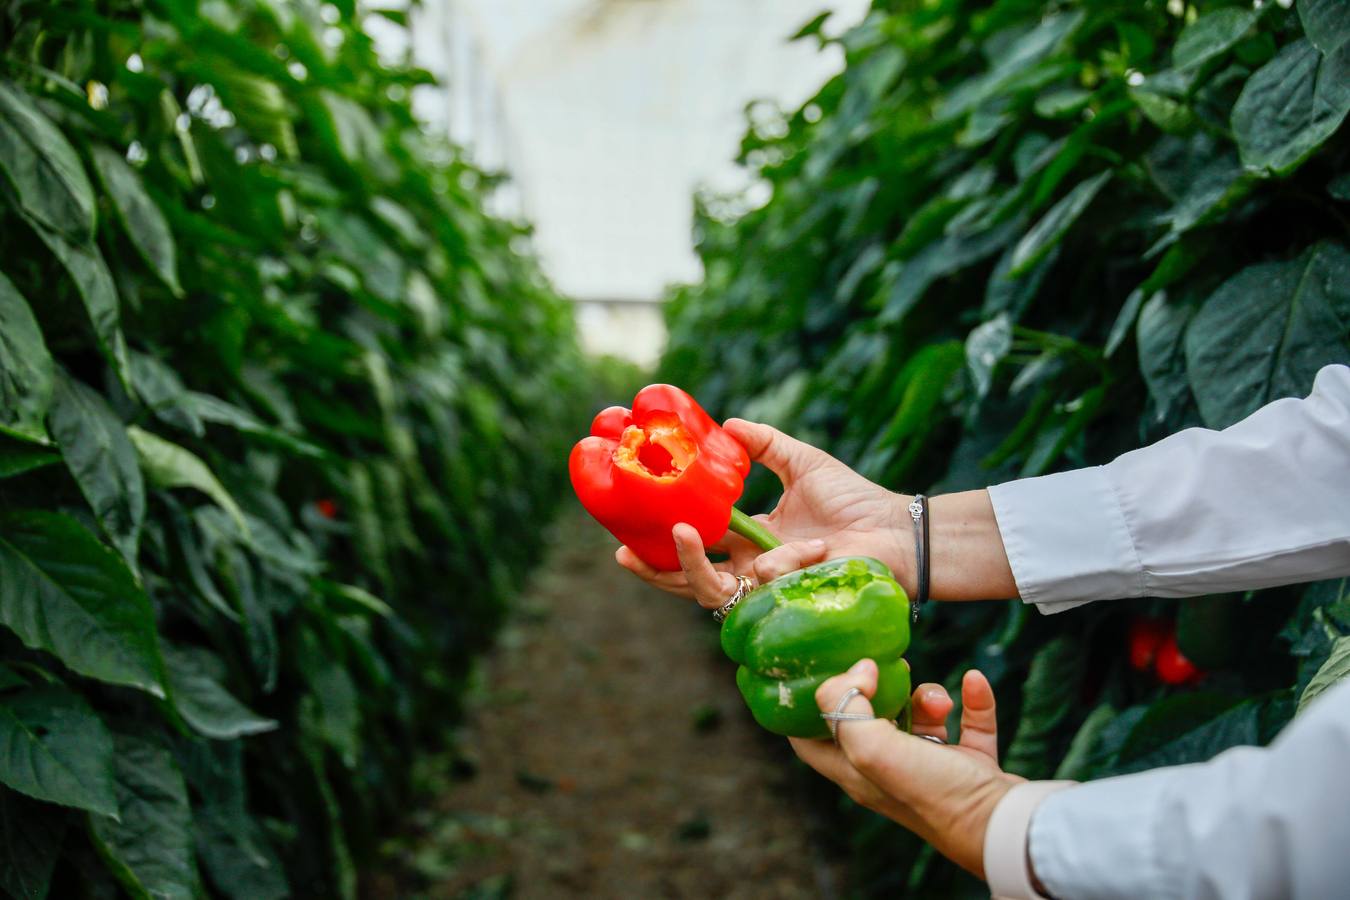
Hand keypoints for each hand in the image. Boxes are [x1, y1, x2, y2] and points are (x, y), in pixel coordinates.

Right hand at [616, 418, 911, 609]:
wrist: (896, 532)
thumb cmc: (856, 501)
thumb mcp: (801, 462)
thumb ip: (764, 445)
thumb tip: (725, 424)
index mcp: (750, 538)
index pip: (697, 543)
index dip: (662, 539)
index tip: (628, 526)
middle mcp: (752, 567)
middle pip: (688, 577)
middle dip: (652, 570)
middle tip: (622, 553)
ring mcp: (766, 588)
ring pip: (708, 591)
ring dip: (689, 565)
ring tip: (680, 533)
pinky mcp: (785, 601)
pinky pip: (763, 586)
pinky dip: (782, 562)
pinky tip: (806, 548)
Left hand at [791, 660, 1021, 878]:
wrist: (1003, 824)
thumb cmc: (934, 794)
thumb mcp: (874, 749)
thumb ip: (849, 706)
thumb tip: (857, 669)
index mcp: (857, 774)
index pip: (812, 742)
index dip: (806, 710)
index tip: (818, 673)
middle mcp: (889, 773)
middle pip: (868, 722)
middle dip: (874, 690)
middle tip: (882, 666)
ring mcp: (933, 770)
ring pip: (921, 719)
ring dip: (928, 697)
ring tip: (938, 699)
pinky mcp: (971, 765)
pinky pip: (969, 721)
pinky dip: (972, 700)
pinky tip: (973, 682)